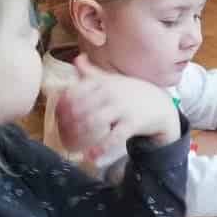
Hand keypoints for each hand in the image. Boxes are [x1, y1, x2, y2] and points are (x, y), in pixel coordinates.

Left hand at [56, 56, 181, 160]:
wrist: (160, 105)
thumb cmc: (132, 93)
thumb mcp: (113, 80)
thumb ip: (92, 72)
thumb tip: (77, 58)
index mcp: (103, 82)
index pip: (76, 91)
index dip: (63, 105)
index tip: (56, 116)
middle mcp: (111, 93)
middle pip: (81, 107)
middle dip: (68, 122)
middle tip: (62, 135)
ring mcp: (122, 108)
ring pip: (95, 121)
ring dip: (81, 135)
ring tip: (72, 146)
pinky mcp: (132, 123)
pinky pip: (114, 136)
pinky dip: (101, 148)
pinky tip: (91, 157)